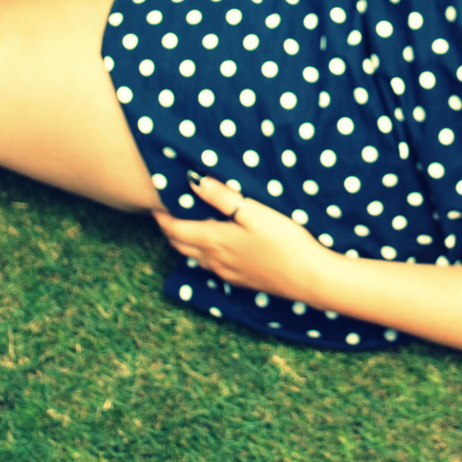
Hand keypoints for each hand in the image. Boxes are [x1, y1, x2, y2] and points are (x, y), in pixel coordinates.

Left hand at [152, 173, 336, 304]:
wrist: (307, 277)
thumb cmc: (283, 241)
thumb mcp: (253, 212)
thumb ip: (222, 197)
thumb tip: (193, 181)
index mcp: (214, 240)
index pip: (176, 229)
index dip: (162, 217)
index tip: (154, 204)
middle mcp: (215, 259)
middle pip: (180, 245)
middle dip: (169, 229)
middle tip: (166, 213)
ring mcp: (227, 272)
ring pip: (195, 258)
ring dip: (185, 243)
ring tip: (185, 227)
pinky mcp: (241, 280)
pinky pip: (211, 267)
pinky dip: (202, 254)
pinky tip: (213, 249)